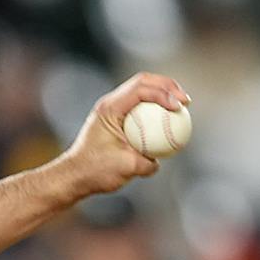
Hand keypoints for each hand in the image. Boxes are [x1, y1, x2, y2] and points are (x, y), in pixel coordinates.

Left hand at [59, 72, 190, 197]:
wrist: (73, 177)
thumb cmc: (94, 172)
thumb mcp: (125, 168)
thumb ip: (146, 163)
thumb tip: (161, 159)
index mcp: (109, 108)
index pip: (141, 89)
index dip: (164, 93)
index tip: (179, 107)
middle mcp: (110, 104)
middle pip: (144, 82)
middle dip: (168, 86)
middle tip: (186, 101)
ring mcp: (113, 110)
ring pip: (142, 92)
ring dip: (163, 94)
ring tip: (182, 106)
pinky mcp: (117, 120)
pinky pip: (140, 108)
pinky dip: (155, 110)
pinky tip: (169, 122)